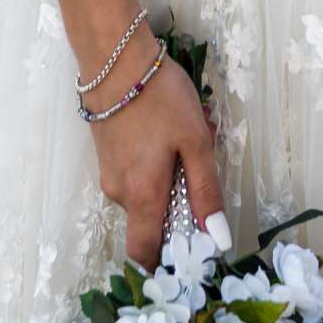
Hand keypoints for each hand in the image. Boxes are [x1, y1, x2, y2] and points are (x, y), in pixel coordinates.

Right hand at [87, 33, 227, 270]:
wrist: (114, 58)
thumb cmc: (158, 98)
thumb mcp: (195, 141)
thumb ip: (205, 191)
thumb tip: (216, 238)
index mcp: (142, 197)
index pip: (144, 253)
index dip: (163, 265)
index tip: (188, 255)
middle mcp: (120, 193)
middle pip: (151, 220)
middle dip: (179, 202)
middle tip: (200, 164)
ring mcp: (109, 172)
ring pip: (145, 191)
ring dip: (169, 176)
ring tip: (189, 134)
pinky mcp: (106, 152)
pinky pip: (135, 172)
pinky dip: (155, 161)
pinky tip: (169, 127)